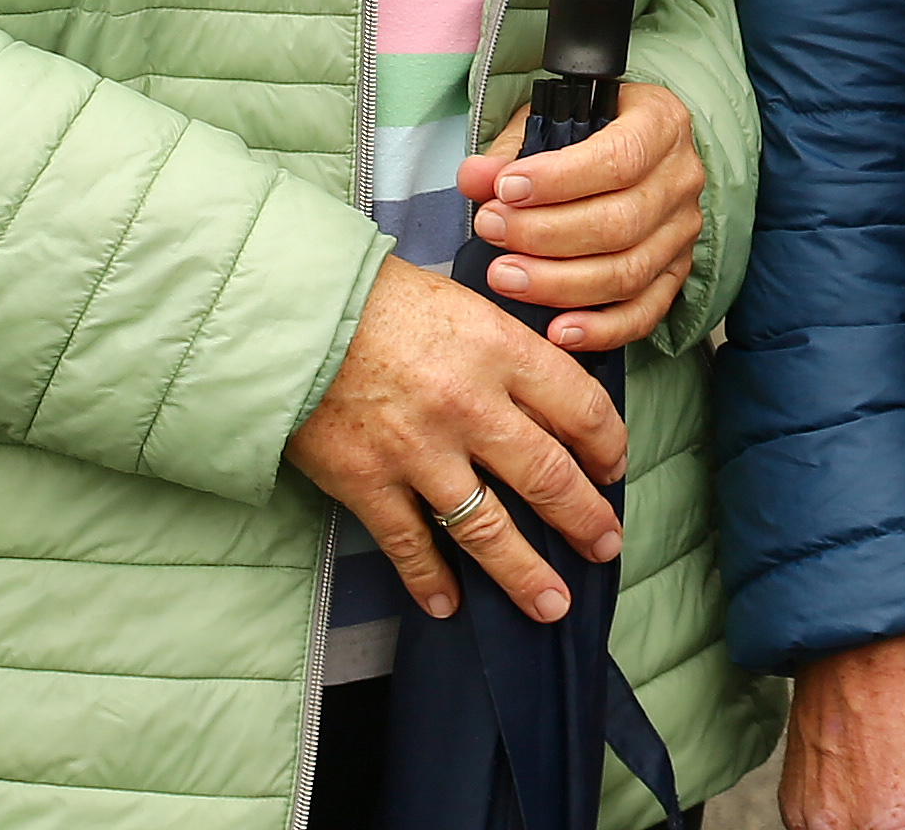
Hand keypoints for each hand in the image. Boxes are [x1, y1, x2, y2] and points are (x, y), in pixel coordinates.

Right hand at [281, 258, 628, 626]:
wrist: (289, 314)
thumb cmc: (379, 298)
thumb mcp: (464, 305)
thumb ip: (508, 352)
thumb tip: (552, 398)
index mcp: (502, 351)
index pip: (582, 408)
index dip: (609, 446)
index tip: (615, 469)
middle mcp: (470, 406)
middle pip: (547, 476)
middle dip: (586, 520)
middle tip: (607, 546)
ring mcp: (418, 451)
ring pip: (487, 527)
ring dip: (524, 573)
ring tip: (552, 604)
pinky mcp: (366, 482)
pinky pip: (409, 545)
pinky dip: (430, 580)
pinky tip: (449, 604)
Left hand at [454, 79, 702, 354]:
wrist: (623, 151)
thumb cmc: (584, 135)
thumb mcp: (547, 122)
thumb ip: (510, 151)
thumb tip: (475, 178)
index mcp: (661, 124)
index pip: (620, 158)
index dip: (559, 180)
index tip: (506, 189)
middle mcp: (681, 178)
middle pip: (620, 222)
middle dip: (545, 234)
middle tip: (491, 229)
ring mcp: (682, 231)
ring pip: (628, 271)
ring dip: (559, 283)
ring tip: (505, 276)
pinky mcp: (675, 273)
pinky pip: (644, 312)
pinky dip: (601, 329)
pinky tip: (556, 330)